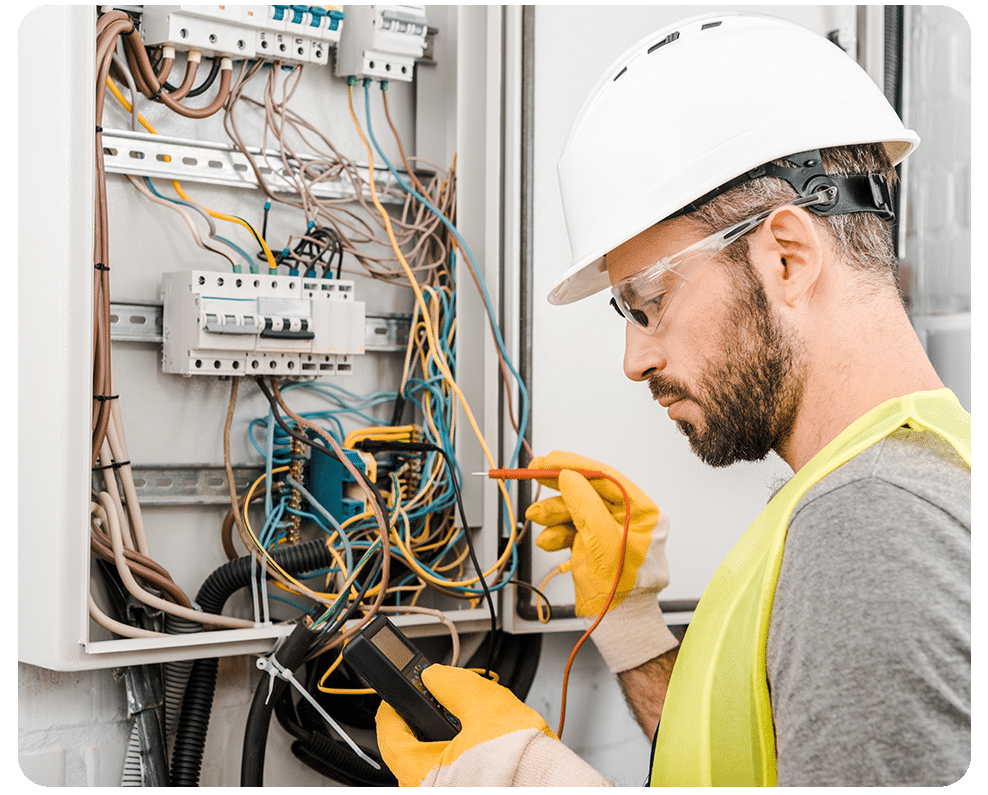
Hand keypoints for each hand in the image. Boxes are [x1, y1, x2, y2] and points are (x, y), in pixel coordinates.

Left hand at [375, 664, 555, 785]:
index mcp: (422, 774)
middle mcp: (430, 790)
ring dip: (446, 737)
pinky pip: (455, 773)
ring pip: (435, 762)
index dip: (394, 706)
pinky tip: (483, 742)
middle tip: (438, 700)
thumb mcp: (485, 705)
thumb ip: (453, 685)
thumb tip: (435, 676)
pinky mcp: (471, 791)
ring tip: (469, 720)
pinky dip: (463, 754)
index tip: (400, 692)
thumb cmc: (522, 759)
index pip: (390, 735)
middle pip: (412, 749)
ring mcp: (450, 792)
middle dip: (425, 720)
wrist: (553, 783)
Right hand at [525, 451, 669, 616]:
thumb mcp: (601, 543)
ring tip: (537, 517)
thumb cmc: (621, 593)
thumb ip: (584, 505)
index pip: (607, 478)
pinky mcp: (597, 544)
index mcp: (644, 513)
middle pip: (589, 491)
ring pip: (577, 509)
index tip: (549, 460)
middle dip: (559, 490)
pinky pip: (574, 528)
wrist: (617, 626)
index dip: (575, 465)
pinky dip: (558, 532)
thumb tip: (569, 476)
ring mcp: (612, 531)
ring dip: (554, 513)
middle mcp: (630, 519)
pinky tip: (550, 540)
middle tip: (534, 475)